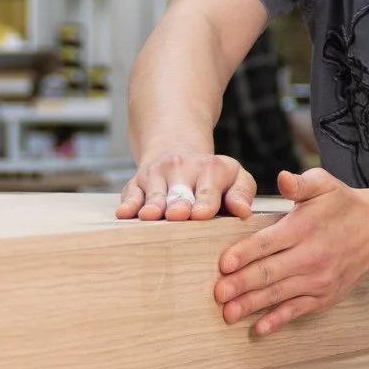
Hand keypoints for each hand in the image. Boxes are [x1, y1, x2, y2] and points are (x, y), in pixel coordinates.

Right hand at [116, 152, 255, 221]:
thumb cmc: (213, 178)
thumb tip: (243, 212)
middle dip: (179, 204)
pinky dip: (128, 204)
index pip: (208, 189)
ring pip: (154, 194)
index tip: (202, 214)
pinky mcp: (135, 184)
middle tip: (179, 215)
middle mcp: (181, 168)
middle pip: (179, 192)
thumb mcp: (236, 178)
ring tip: (150, 216)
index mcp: (210, 168)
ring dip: (153, 206)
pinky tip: (125, 213)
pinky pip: (130, 195)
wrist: (178, 152)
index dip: (205, 202)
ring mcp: (156, 175)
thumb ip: (242, 194)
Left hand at [214, 169, 368, 335]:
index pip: (268, 243)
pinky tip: (259, 328)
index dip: (244, 254)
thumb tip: (282, 178)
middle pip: (270, 272)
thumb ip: (300, 183)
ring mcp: (320, 279)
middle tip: (218, 293)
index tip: (223, 264)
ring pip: (279, 294)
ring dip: (252, 305)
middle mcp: (312, 256)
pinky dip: (278, 320)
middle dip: (241, 284)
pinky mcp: (326, 296)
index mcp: (305, 227)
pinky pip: (298, 310)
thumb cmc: (343, 204)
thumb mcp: (324, 184)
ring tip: (228, 313)